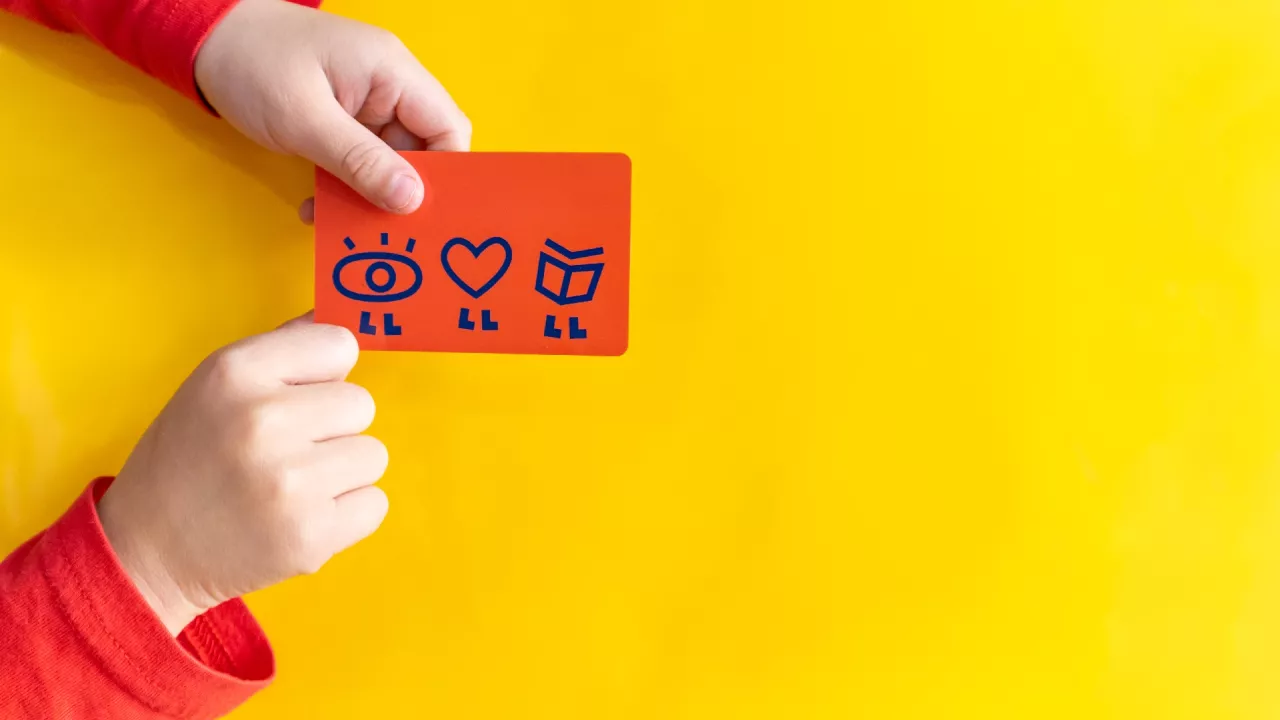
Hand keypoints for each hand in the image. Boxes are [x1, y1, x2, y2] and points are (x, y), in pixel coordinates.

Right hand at [97, 313, 389, 634]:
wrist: (149, 552)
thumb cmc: (190, 459)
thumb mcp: (217, 387)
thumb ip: (285, 349)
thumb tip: (348, 312)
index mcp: (235, 372)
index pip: (339, 345)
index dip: (324, 374)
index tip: (297, 398)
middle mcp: (263, 420)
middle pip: (361, 403)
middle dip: (332, 428)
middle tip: (284, 452)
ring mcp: (289, 481)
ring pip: (373, 454)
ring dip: (341, 473)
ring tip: (289, 487)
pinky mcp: (311, 535)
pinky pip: (374, 503)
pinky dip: (346, 514)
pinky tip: (299, 518)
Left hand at [193, 0, 471, 220]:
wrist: (203, 38)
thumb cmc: (251, 61)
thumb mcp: (304, 118)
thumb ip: (360, 161)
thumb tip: (411, 201)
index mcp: (392, 72)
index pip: (449, 129)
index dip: (447, 174)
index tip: (426, 214)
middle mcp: (388, 86)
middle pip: (423, 151)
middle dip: (404, 193)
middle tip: (384, 230)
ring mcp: (366, 104)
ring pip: (390, 162)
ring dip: (369, 196)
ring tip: (341, 223)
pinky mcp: (343, 119)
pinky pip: (362, 161)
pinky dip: (346, 187)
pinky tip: (319, 206)